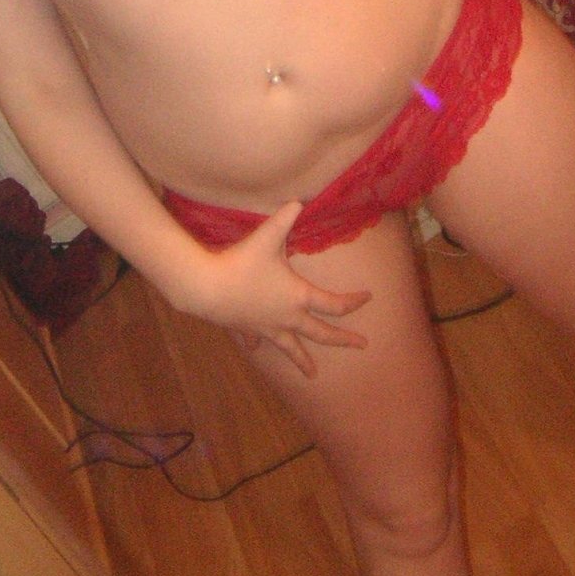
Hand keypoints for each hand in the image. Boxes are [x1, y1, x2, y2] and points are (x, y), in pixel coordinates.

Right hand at [188, 201, 370, 377]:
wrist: (206, 288)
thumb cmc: (241, 262)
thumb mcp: (267, 235)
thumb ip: (286, 216)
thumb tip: (300, 199)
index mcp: (299, 297)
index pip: (334, 304)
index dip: (354, 301)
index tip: (368, 298)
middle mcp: (287, 318)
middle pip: (321, 334)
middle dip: (343, 340)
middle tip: (362, 346)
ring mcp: (267, 327)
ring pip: (290, 348)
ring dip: (302, 361)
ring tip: (312, 375)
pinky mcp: (247, 328)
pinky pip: (258, 339)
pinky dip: (260, 343)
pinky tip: (258, 347)